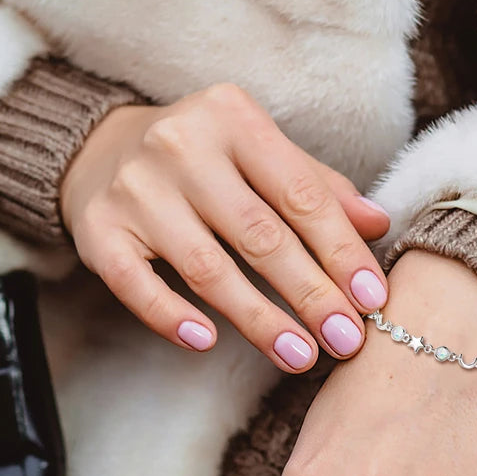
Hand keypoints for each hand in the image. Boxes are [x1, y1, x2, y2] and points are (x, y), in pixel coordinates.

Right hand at [60, 83, 389, 371]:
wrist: (100, 149)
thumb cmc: (201, 158)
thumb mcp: (259, 153)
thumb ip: (317, 187)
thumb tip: (378, 225)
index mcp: (233, 119)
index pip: (301, 194)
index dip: (341, 251)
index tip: (371, 299)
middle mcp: (181, 146)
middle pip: (259, 234)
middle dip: (310, 294)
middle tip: (345, 340)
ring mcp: (135, 189)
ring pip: (206, 266)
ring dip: (258, 319)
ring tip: (298, 356)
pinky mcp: (98, 230)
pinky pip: (136, 284)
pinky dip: (171, 317)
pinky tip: (206, 343)